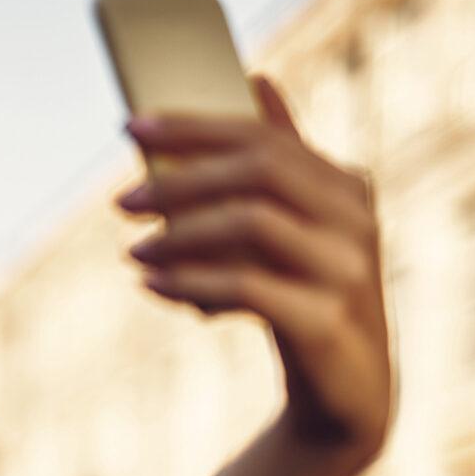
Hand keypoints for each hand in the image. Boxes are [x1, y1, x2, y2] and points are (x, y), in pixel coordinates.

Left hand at [120, 78, 389, 467]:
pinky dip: (191, 283)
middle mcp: (354, 219)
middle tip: (121, 202)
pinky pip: (249, 288)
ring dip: (180, 235)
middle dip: (181, 179)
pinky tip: (152, 287)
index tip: (132, 127)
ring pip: (253, 224)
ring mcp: (347, 269)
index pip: (263, 137)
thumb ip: (280, 162)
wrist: (345, 395)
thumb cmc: (307, 301)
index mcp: (343, 186)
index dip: (196, 128)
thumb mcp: (295, 228)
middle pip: (259, 171)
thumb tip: (256, 81)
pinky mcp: (327, 321)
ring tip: (134, 253)